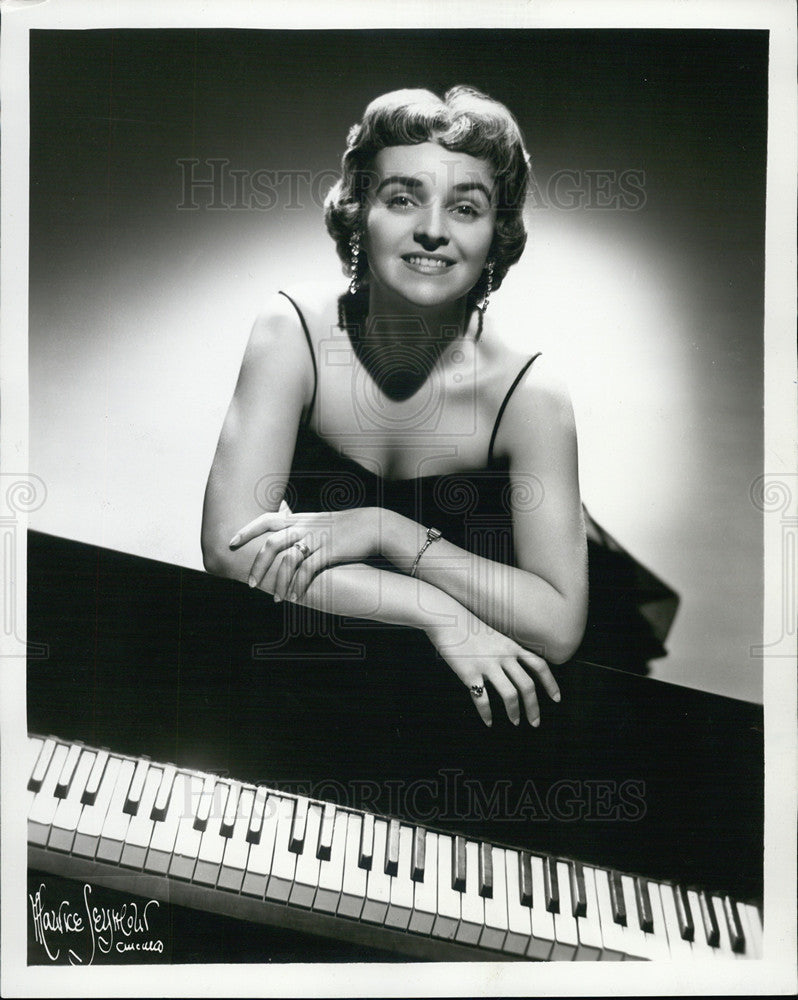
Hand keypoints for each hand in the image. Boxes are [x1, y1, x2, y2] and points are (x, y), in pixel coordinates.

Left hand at [229, 506, 382, 601]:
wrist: (372, 525)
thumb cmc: (345, 526)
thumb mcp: (319, 522)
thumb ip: (301, 527)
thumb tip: (285, 534)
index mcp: (299, 519)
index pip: (266, 519)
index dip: (247, 530)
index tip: (231, 542)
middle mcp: (304, 526)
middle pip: (271, 543)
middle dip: (258, 564)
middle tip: (251, 583)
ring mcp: (316, 538)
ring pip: (288, 560)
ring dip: (279, 582)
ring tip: (276, 598)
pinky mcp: (329, 551)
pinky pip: (308, 570)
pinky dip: (300, 585)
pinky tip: (296, 597)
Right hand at [425, 610, 560, 727]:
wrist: (447, 619)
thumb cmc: (468, 627)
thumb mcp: (495, 635)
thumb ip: (507, 650)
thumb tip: (517, 669)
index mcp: (511, 647)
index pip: (539, 666)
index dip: (550, 683)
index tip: (556, 699)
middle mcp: (503, 656)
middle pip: (527, 685)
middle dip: (534, 707)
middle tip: (535, 722)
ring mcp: (487, 665)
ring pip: (509, 694)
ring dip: (514, 712)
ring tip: (515, 722)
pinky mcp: (470, 673)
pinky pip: (482, 699)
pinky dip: (487, 714)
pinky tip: (489, 721)